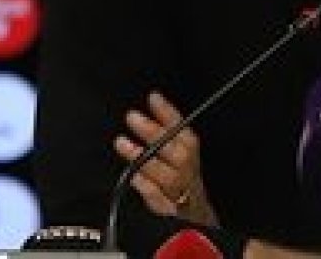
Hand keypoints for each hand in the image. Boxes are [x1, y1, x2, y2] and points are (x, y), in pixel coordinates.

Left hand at [114, 92, 218, 225]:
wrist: (198, 223)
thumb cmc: (183, 186)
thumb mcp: (179, 158)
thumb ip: (167, 136)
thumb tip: (152, 105)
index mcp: (191, 157)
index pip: (183, 131)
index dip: (169, 114)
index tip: (153, 97)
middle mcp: (189, 174)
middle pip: (177, 152)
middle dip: (156, 134)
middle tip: (133, 117)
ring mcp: (181, 195)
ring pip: (168, 176)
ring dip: (145, 158)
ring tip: (122, 142)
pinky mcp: (171, 214)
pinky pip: (161, 201)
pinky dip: (147, 188)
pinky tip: (133, 177)